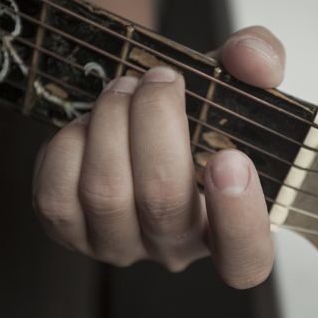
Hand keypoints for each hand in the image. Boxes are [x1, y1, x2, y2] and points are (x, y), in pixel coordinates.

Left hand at [32, 26, 285, 288]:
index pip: (246, 258)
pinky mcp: (72, 232)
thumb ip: (261, 60)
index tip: (230, 159)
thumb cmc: (196, 116)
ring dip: (111, 122)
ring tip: (124, 90)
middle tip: (160, 79)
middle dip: (155, 121)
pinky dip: (70, 145)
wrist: (145, 124)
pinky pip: (57, 196)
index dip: (240, 218)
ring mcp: (120, 244)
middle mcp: (176, 245)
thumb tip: (250, 60)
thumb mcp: (236, 84)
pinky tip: (90, 126)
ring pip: (106, 193)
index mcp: (229, 224)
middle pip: (163, 201)